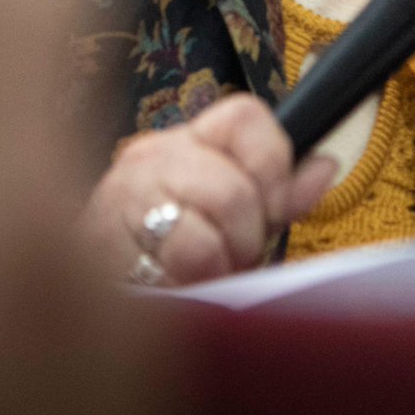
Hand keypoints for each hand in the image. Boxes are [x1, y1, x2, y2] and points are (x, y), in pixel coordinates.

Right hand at [79, 95, 336, 287]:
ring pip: (207, 227)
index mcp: (188, 140)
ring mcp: (122, 195)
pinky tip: (174, 286)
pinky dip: (191, 283)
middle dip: (246, 236)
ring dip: (219, 264)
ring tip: (200, 274)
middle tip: (229, 256)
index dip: (272, 165)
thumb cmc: (171, 255)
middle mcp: (151, 156)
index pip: (245, 117)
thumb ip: (278, 193)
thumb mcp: (235, 219)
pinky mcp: (102, 240)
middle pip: (235, 187)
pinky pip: (180, 259)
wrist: (89, 297)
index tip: (271, 207)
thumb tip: (325, 165)